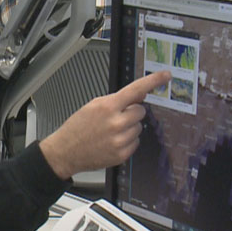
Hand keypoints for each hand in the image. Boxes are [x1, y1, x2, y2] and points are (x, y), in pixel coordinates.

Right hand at [39, 70, 171, 179]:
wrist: (66, 151)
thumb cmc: (78, 127)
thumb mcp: (93, 106)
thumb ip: (116, 100)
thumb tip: (138, 97)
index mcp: (108, 107)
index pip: (136, 90)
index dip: (153, 81)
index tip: (165, 76)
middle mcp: (116, 123)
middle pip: (140, 111)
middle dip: (132, 112)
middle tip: (116, 117)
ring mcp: (120, 140)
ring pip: (139, 127)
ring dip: (129, 127)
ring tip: (111, 132)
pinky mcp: (122, 154)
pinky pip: (136, 142)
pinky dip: (128, 141)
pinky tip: (112, 141)